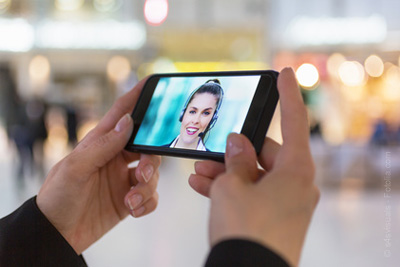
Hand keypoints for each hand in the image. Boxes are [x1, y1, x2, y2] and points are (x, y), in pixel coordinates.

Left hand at [37, 78, 160, 254]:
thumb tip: (127, 122)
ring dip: (148, 187)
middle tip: (143, 173)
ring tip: (131, 199)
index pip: (122, 115)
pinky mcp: (130, 198)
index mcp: (100, 144)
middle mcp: (115, 158)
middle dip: (151, 161)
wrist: (57, 235)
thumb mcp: (76, 168)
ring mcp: (123, 179)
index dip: (136, 97)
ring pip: (153, 174)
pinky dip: (147, 203)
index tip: (151, 83)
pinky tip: (133, 209)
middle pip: (148, 147)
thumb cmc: (57, 197)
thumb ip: (103, 145)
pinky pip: (151, 196)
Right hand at [189, 68, 319, 265]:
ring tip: (198, 170)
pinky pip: (252, 195)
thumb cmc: (246, 229)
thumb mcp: (233, 186)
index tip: (285, 72)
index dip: (288, 94)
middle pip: (266, 153)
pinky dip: (231, 189)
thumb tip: (238, 142)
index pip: (295, 121)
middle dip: (233, 150)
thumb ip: (235, 160)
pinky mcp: (274, 219)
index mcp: (296, 169)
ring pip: (254, 176)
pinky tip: (203, 186)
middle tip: (210, 149)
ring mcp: (286, 203)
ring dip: (226, 171)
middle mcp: (297, 184)